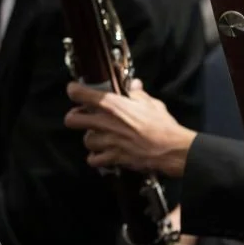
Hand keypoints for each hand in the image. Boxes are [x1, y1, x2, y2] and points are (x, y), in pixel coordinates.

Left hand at [64, 79, 195, 176]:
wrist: (171, 149)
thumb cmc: (163, 125)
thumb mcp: (153, 104)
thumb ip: (138, 94)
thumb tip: (134, 85)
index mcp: (114, 105)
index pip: (81, 94)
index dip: (74, 90)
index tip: (75, 90)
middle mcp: (106, 122)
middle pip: (72, 120)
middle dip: (74, 117)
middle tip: (82, 116)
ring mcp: (107, 142)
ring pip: (85, 140)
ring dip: (91, 138)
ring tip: (99, 136)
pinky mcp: (112, 158)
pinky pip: (93, 159)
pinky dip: (96, 157)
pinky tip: (103, 154)